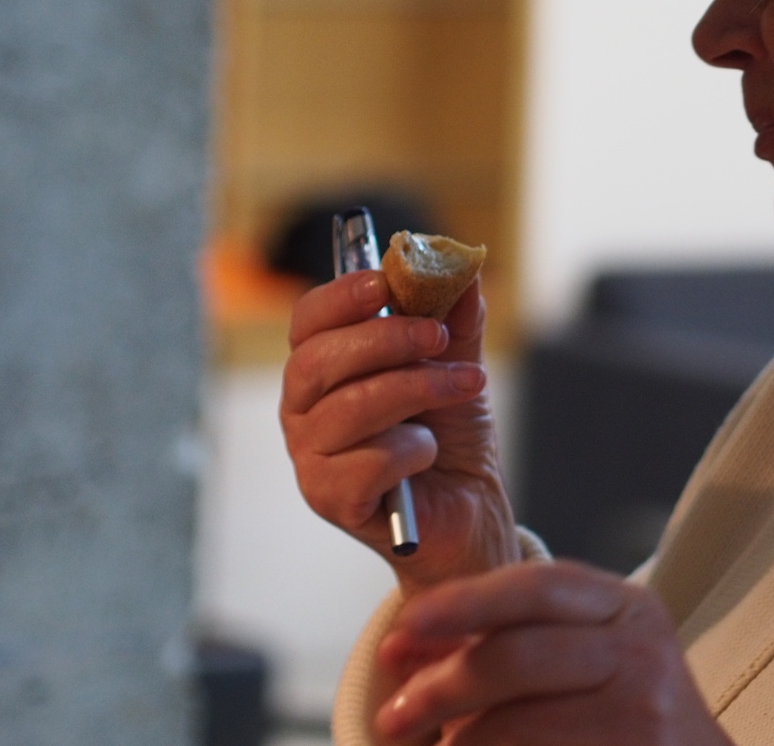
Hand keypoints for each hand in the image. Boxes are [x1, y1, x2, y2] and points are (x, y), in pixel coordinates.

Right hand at [282, 271, 516, 592]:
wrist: (470, 505)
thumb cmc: (450, 431)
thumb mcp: (459, 363)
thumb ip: (456, 318)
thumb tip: (458, 266)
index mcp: (325, 368)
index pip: (308, 320)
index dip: (341, 296)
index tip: (386, 281)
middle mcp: (303, 410)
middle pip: (316, 360)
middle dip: (386, 339)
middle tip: (438, 336)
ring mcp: (310, 458)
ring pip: (348, 408)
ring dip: (417, 388)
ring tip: (466, 387)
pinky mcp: (330, 500)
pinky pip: (366, 461)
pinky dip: (412, 448)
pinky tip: (429, 452)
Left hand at [374, 561, 732, 745]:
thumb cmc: (628, 706)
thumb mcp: (589, 651)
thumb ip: (510, 638)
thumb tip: (409, 647)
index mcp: (628, 609)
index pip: (536, 587)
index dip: (463, 602)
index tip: (406, 625)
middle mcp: (642, 656)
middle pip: (516, 657)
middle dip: (440, 687)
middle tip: (394, 715)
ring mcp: (642, 719)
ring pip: (515, 726)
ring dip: (458, 742)